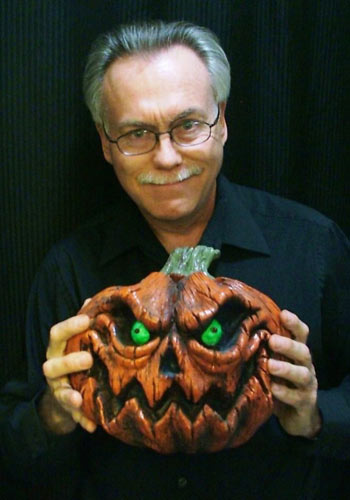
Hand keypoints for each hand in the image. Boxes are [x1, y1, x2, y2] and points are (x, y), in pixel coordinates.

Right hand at [40, 309, 96, 433]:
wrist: (66, 392)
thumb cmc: (75, 358)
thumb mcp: (78, 341)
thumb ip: (84, 323)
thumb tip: (93, 300)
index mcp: (58, 349)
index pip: (57, 334)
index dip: (70, 326)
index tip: (87, 320)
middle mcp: (54, 368)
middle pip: (54, 364)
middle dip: (69, 362)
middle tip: (88, 359)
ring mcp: (58, 388)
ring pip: (60, 391)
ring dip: (70, 395)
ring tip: (79, 398)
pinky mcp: (66, 408)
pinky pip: (73, 415)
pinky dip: (82, 420)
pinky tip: (92, 425)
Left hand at [268, 310, 321, 438]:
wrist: (297, 416)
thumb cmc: (280, 382)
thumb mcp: (274, 364)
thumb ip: (264, 350)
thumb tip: (239, 332)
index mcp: (297, 353)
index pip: (301, 334)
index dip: (294, 323)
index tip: (283, 314)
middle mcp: (305, 366)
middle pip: (303, 351)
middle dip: (288, 345)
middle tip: (272, 341)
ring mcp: (307, 385)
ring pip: (302, 374)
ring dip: (286, 368)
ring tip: (271, 365)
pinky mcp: (305, 403)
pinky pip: (297, 397)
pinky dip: (285, 393)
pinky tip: (274, 389)